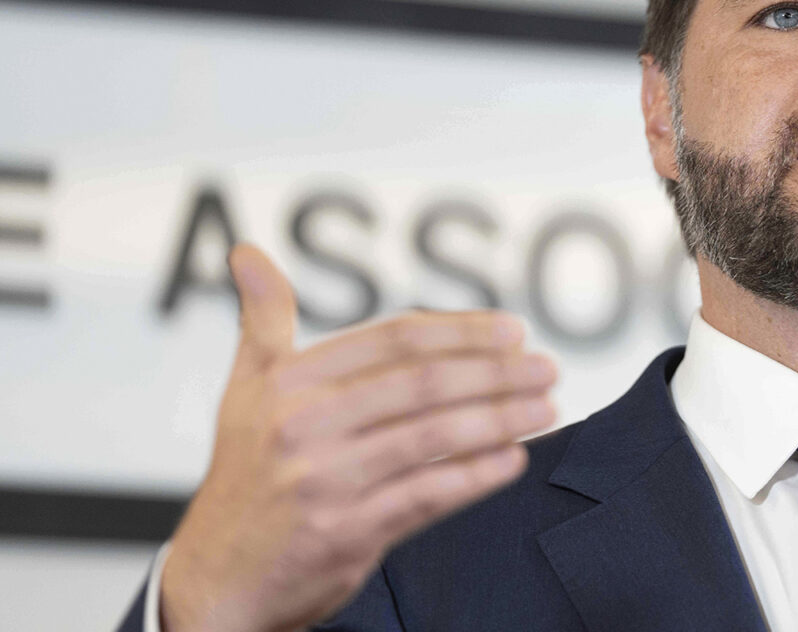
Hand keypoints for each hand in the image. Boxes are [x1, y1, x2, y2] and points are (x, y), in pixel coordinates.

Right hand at [160, 244, 557, 631]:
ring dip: (501, 419)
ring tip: (544, 408)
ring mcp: (325, 481)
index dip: (463, 331)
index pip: (394, 339)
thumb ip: (261, 318)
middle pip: (423, 383)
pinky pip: (428, 495)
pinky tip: (512, 459)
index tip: (513, 331)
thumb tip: (246, 252)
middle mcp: (304, 427)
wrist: (216, 580)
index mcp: (288, 383)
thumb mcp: (245, 390)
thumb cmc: (245, 477)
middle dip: (497, 372)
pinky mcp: (346, 532)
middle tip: (545, 367)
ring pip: (433, 436)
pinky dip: (476, 475)